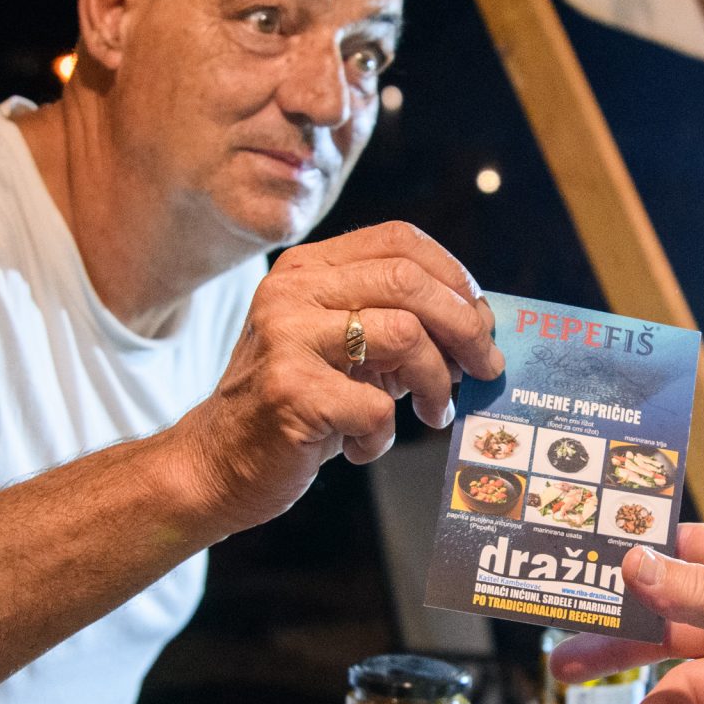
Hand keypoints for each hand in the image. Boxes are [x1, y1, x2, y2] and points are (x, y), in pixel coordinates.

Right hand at [172, 222, 501, 531]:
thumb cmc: (297, 405)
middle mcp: (293, 291)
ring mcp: (286, 338)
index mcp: (309, 268)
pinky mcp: (290, 393)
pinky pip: (376, 407)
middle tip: (485, 367)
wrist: (218, 463)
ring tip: (433, 413)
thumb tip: (479, 328)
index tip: (480, 318)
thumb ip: (397, 327)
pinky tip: (362, 446)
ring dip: (437, 383)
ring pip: (405, 336)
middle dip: (465, 327)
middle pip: (410, 281)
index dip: (454, 275)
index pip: (400, 240)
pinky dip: (384, 435)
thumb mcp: (344, 349)